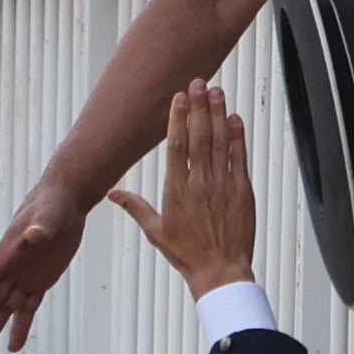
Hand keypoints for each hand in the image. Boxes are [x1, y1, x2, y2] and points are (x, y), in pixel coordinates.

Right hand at [0, 177, 86, 353]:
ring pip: (4, 308)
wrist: (66, 201)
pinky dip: (20, 327)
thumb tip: (33, 236)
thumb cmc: (54, 204)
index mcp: (7, 252)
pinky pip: (26, 308)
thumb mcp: (49, 214)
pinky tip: (13, 347)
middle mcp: (10, 268)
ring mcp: (22, 276)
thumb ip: (41, 227)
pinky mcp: (38, 282)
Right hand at [106, 82, 255, 295]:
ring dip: (218, 114)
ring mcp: (222, 186)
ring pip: (220, 142)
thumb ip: (135, 207)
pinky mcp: (242, 191)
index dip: (178, 118)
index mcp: (176, 191)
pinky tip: (234, 118)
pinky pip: (239, 157)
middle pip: (199, 137)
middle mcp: (199, 184)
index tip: (178, 97)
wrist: (220, 271)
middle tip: (199, 82)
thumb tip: (111, 192)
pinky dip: (237, 137)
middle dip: (199, 107)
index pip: (176, 146)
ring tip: (216, 91)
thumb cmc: (187, 253)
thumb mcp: (156, 231)